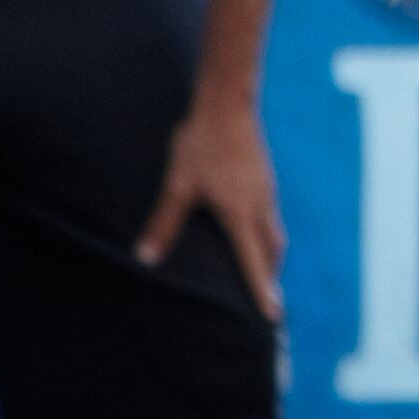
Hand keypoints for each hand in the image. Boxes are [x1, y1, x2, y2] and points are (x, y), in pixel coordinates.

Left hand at [138, 93, 285, 319]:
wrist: (228, 102)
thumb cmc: (201, 144)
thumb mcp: (177, 185)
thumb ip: (164, 222)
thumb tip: (145, 259)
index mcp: (241, 213)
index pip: (253, 261)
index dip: (261, 290)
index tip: (272, 315)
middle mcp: (259, 205)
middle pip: (271, 250)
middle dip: (269, 277)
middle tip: (268, 301)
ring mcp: (265, 189)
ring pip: (273, 231)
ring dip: (268, 255)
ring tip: (261, 271)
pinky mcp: (263, 177)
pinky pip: (269, 214)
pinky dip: (264, 234)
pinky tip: (250, 230)